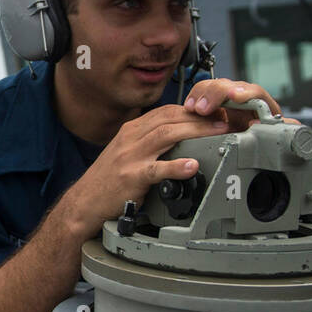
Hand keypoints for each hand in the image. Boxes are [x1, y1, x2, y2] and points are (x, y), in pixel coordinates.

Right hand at [58, 104, 233, 239]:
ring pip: (167, 136)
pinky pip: (156, 169)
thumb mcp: (128, 153)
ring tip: (218, 133)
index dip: (193, 109)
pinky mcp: (131, 177)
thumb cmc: (109, 180)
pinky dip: (176, 167)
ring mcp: (131, 157)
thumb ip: (151, 143)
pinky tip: (192, 166)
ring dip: (196, 132)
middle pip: (171, 119)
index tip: (214, 111)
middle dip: (201, 116)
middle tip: (226, 119)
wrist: (85, 202)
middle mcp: (131, 138)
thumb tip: (180, 137)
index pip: (167, 111)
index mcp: (132, 130)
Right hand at [183, 79, 301, 130]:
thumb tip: (291, 126)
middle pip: (228, 85)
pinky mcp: (211, 104)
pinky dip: (193, 99)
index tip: (235, 97)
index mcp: (260, 104)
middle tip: (204, 108)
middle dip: (215, 94)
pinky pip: (200, 94)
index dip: (245, 93)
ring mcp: (225, 99)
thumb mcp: (273, 138)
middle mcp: (242, 97)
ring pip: (212, 86)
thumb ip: (282, 131)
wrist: (245, 145)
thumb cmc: (260, 139)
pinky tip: (188, 107)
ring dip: (201, 95)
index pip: (254, 92)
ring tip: (194, 108)